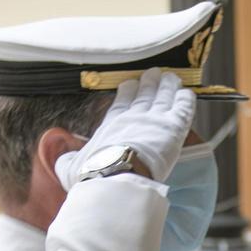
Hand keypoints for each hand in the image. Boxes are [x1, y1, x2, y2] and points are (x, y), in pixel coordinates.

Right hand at [55, 68, 194, 189]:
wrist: (116, 176)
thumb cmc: (93, 174)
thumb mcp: (71, 166)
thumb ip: (67, 159)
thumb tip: (62, 158)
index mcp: (112, 125)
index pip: (122, 103)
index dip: (128, 92)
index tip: (130, 84)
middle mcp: (134, 117)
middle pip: (144, 95)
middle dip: (149, 84)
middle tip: (154, 74)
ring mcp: (154, 119)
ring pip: (164, 97)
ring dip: (168, 86)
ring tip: (171, 78)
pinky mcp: (173, 126)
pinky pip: (183, 108)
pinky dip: (186, 99)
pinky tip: (188, 93)